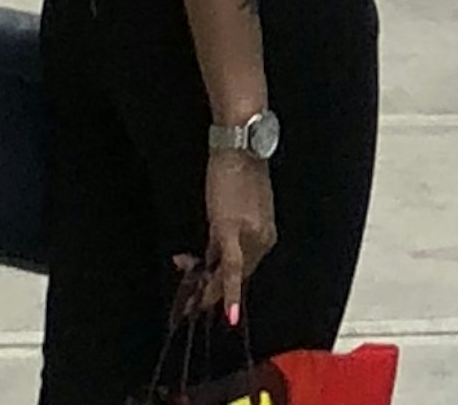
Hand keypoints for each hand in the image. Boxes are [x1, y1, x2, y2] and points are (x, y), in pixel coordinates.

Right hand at [199, 146, 274, 319]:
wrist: (241, 144)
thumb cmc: (237, 171)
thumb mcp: (238, 207)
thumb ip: (228, 235)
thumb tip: (211, 257)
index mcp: (266, 233)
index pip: (244, 268)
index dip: (224, 285)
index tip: (207, 298)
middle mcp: (263, 238)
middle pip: (238, 274)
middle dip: (212, 291)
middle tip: (192, 306)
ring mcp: (249, 236)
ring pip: (230, 275)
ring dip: (209, 291)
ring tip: (191, 305)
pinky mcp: (231, 231)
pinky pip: (231, 268)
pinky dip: (229, 292)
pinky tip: (226, 314)